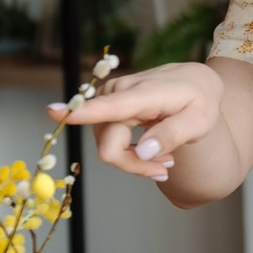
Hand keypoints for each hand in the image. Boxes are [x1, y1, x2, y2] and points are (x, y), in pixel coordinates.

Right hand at [48, 60, 225, 181]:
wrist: (195, 82)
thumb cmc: (200, 101)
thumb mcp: (200, 121)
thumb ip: (173, 135)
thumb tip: (144, 151)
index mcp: (143, 94)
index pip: (108, 106)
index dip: (80, 112)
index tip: (52, 111)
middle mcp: (119, 94)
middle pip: (109, 146)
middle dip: (135, 165)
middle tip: (166, 169)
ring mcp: (111, 99)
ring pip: (107, 147)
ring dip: (134, 160)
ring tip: (164, 158)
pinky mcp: (108, 106)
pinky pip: (108, 140)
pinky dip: (129, 153)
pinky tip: (153, 153)